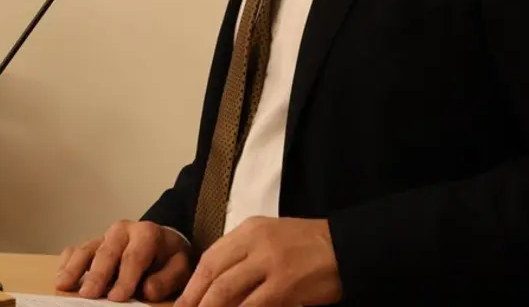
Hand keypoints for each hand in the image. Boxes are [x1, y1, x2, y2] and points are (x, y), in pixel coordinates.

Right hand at [55, 220, 192, 301]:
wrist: (163, 241)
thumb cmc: (169, 257)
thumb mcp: (179, 267)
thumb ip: (166, 279)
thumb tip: (147, 290)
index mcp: (146, 234)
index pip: (134, 257)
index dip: (125, 278)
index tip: (117, 297)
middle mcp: (122, 230)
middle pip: (106, 252)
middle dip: (97, 275)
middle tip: (88, 295)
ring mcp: (104, 235)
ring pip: (87, 249)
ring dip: (74, 268)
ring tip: (63, 284)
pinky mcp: (93, 243)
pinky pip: (76, 249)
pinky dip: (67, 262)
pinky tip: (60, 276)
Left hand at [175, 217, 341, 306]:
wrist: (348, 248)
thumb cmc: (309, 248)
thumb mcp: (271, 240)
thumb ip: (244, 257)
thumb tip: (215, 287)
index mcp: (249, 230)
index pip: (210, 258)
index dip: (192, 285)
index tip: (180, 305)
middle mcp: (255, 242)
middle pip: (213, 275)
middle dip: (195, 301)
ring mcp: (270, 263)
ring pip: (227, 291)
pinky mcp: (286, 284)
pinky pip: (253, 306)